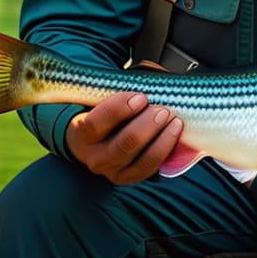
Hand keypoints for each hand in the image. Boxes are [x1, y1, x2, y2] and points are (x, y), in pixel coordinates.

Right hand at [65, 91, 183, 184]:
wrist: (96, 140)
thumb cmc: (104, 113)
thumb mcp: (104, 98)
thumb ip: (124, 86)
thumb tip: (154, 80)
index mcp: (82, 133)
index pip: (95, 124)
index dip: (119, 109)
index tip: (140, 97)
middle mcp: (95, 157)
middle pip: (124, 144)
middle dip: (147, 125)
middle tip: (162, 110)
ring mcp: (113, 171)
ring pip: (141, 159)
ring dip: (162, 139)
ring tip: (174, 121)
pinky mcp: (129, 178)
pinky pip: (151, 168)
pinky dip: (166, 151)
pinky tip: (174, 135)